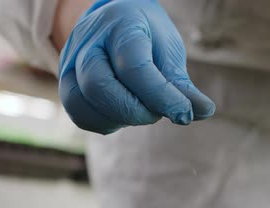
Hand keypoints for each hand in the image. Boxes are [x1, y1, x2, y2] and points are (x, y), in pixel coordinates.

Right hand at [57, 0, 214, 133]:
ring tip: (141, 112)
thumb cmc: (146, 37)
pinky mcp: (65, 83)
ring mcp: (70, 63)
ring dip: (117, 118)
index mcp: (121, 24)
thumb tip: (204, 112)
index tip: (183, 113)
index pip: (134, 67)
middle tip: (157, 113)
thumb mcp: (167, 51)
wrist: (113, 22)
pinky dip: (103, 123)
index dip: (160, 96)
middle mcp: (88, 42)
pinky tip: (122, 116)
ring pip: (81, 102)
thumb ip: (181, 84)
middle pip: (99, 86)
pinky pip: (78, 113)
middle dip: (134, 111)